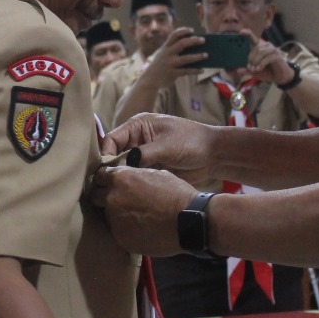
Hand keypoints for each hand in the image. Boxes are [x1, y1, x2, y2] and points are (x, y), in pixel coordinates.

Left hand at [90, 166, 194, 256]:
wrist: (188, 221)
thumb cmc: (176, 193)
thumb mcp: (155, 174)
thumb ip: (135, 177)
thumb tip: (129, 178)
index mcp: (120, 179)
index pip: (99, 176)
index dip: (104, 180)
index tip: (109, 184)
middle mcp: (112, 199)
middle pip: (95, 197)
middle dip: (103, 197)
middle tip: (119, 202)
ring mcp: (114, 220)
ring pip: (107, 216)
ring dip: (116, 215)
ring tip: (135, 218)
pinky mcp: (121, 238)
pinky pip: (118, 232)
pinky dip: (126, 231)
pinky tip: (141, 230)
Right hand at [101, 113, 216, 185]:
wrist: (213, 155)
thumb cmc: (192, 142)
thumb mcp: (166, 146)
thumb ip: (143, 154)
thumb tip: (123, 167)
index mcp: (138, 125)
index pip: (112, 138)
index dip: (106, 154)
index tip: (105, 170)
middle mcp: (137, 139)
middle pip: (114, 154)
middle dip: (112, 167)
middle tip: (111, 183)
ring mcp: (143, 154)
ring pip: (123, 167)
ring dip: (123, 176)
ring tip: (122, 189)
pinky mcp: (150, 167)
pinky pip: (135, 175)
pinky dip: (133, 182)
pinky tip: (133, 191)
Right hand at [138, 28, 205, 87]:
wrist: (149, 79)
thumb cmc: (161, 64)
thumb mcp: (164, 54)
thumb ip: (175, 50)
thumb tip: (194, 49)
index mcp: (165, 47)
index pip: (174, 35)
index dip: (183, 31)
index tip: (192, 30)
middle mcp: (167, 54)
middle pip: (182, 44)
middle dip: (193, 41)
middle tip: (203, 40)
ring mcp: (170, 64)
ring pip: (186, 58)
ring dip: (197, 56)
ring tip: (206, 55)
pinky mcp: (172, 73)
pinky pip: (186, 71)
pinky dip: (195, 70)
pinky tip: (202, 70)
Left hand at [243, 30, 293, 83]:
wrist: (280, 77)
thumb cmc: (267, 72)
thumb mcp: (255, 72)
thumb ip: (247, 70)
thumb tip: (238, 71)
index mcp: (260, 47)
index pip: (253, 39)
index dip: (248, 34)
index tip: (241, 32)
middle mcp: (267, 46)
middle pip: (256, 48)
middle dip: (251, 58)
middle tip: (249, 67)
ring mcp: (273, 50)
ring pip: (261, 52)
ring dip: (256, 61)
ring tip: (254, 69)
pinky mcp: (278, 56)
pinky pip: (267, 58)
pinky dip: (261, 64)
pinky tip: (258, 69)